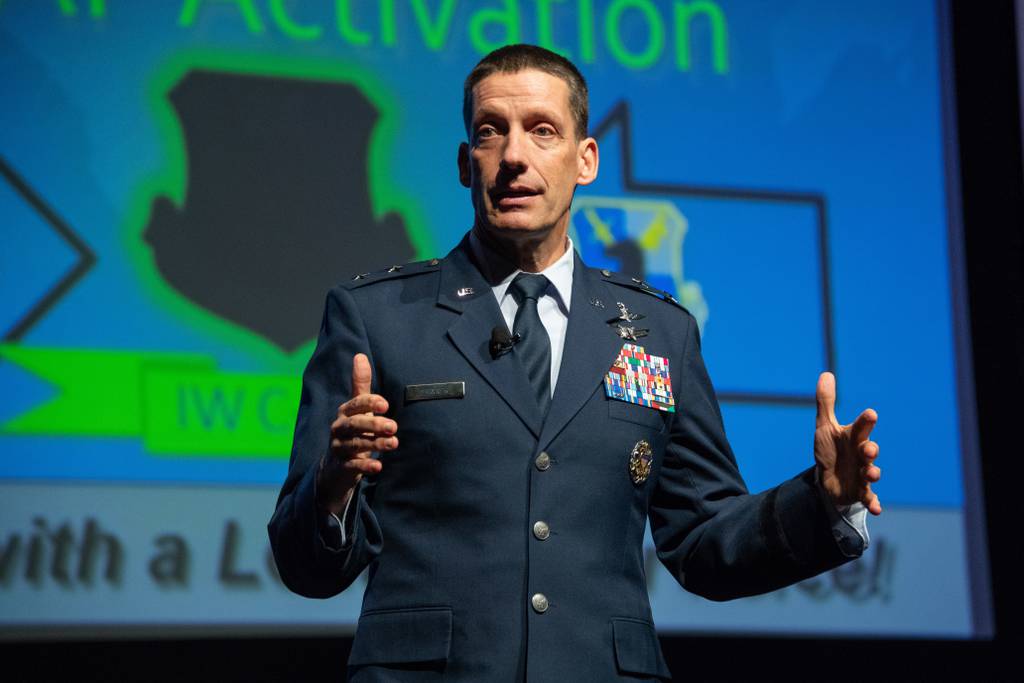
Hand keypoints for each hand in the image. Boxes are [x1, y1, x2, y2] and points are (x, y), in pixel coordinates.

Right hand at [317, 353, 397, 514]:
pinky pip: (352, 466)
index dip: (369, 403)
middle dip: (374, 424)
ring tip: (394, 443)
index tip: (386, 404)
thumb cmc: (354, 431)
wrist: (336, 467)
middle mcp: (339, 428)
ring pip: (355, 444)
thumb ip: (361, 385)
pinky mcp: (341, 467)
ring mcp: (339, 448)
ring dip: (375, 443)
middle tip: (394, 426)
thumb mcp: (358, 409)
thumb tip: (360, 356)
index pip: (356, 404)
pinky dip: (365, 466)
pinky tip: (379, 466)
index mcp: (345, 412)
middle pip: (354, 424)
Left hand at [814, 372, 881, 514]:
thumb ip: (826, 402)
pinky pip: (869, 498)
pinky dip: (873, 502)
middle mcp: (861, 455)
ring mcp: (862, 474)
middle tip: (868, 449)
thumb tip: (826, 374)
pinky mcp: (860, 491)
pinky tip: (877, 508)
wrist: (829, 478)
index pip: (860, 427)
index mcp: (853, 437)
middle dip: (871, 449)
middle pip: (870, 450)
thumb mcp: (824, 427)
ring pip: (871, 473)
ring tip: (870, 473)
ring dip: (873, 473)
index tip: (870, 413)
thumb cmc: (831, 449)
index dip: (865, 421)